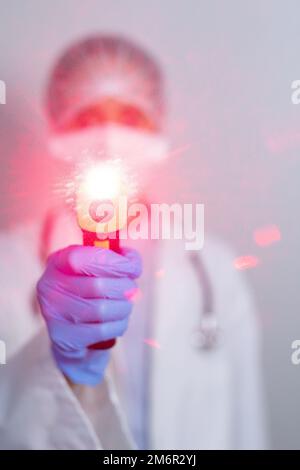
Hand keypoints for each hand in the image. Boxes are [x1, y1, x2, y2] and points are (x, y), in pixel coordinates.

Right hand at [36, 245, 141, 384]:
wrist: (72, 335)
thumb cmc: (90, 294)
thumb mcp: (96, 269)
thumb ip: (115, 259)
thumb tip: (132, 260)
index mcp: (59, 262)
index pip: (83, 258)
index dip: (114, 262)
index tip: (132, 267)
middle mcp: (50, 286)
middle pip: (98, 286)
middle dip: (125, 287)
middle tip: (132, 290)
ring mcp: (53, 313)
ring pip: (102, 310)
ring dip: (124, 307)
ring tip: (126, 305)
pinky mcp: (63, 337)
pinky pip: (102, 330)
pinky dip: (118, 324)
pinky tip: (118, 320)